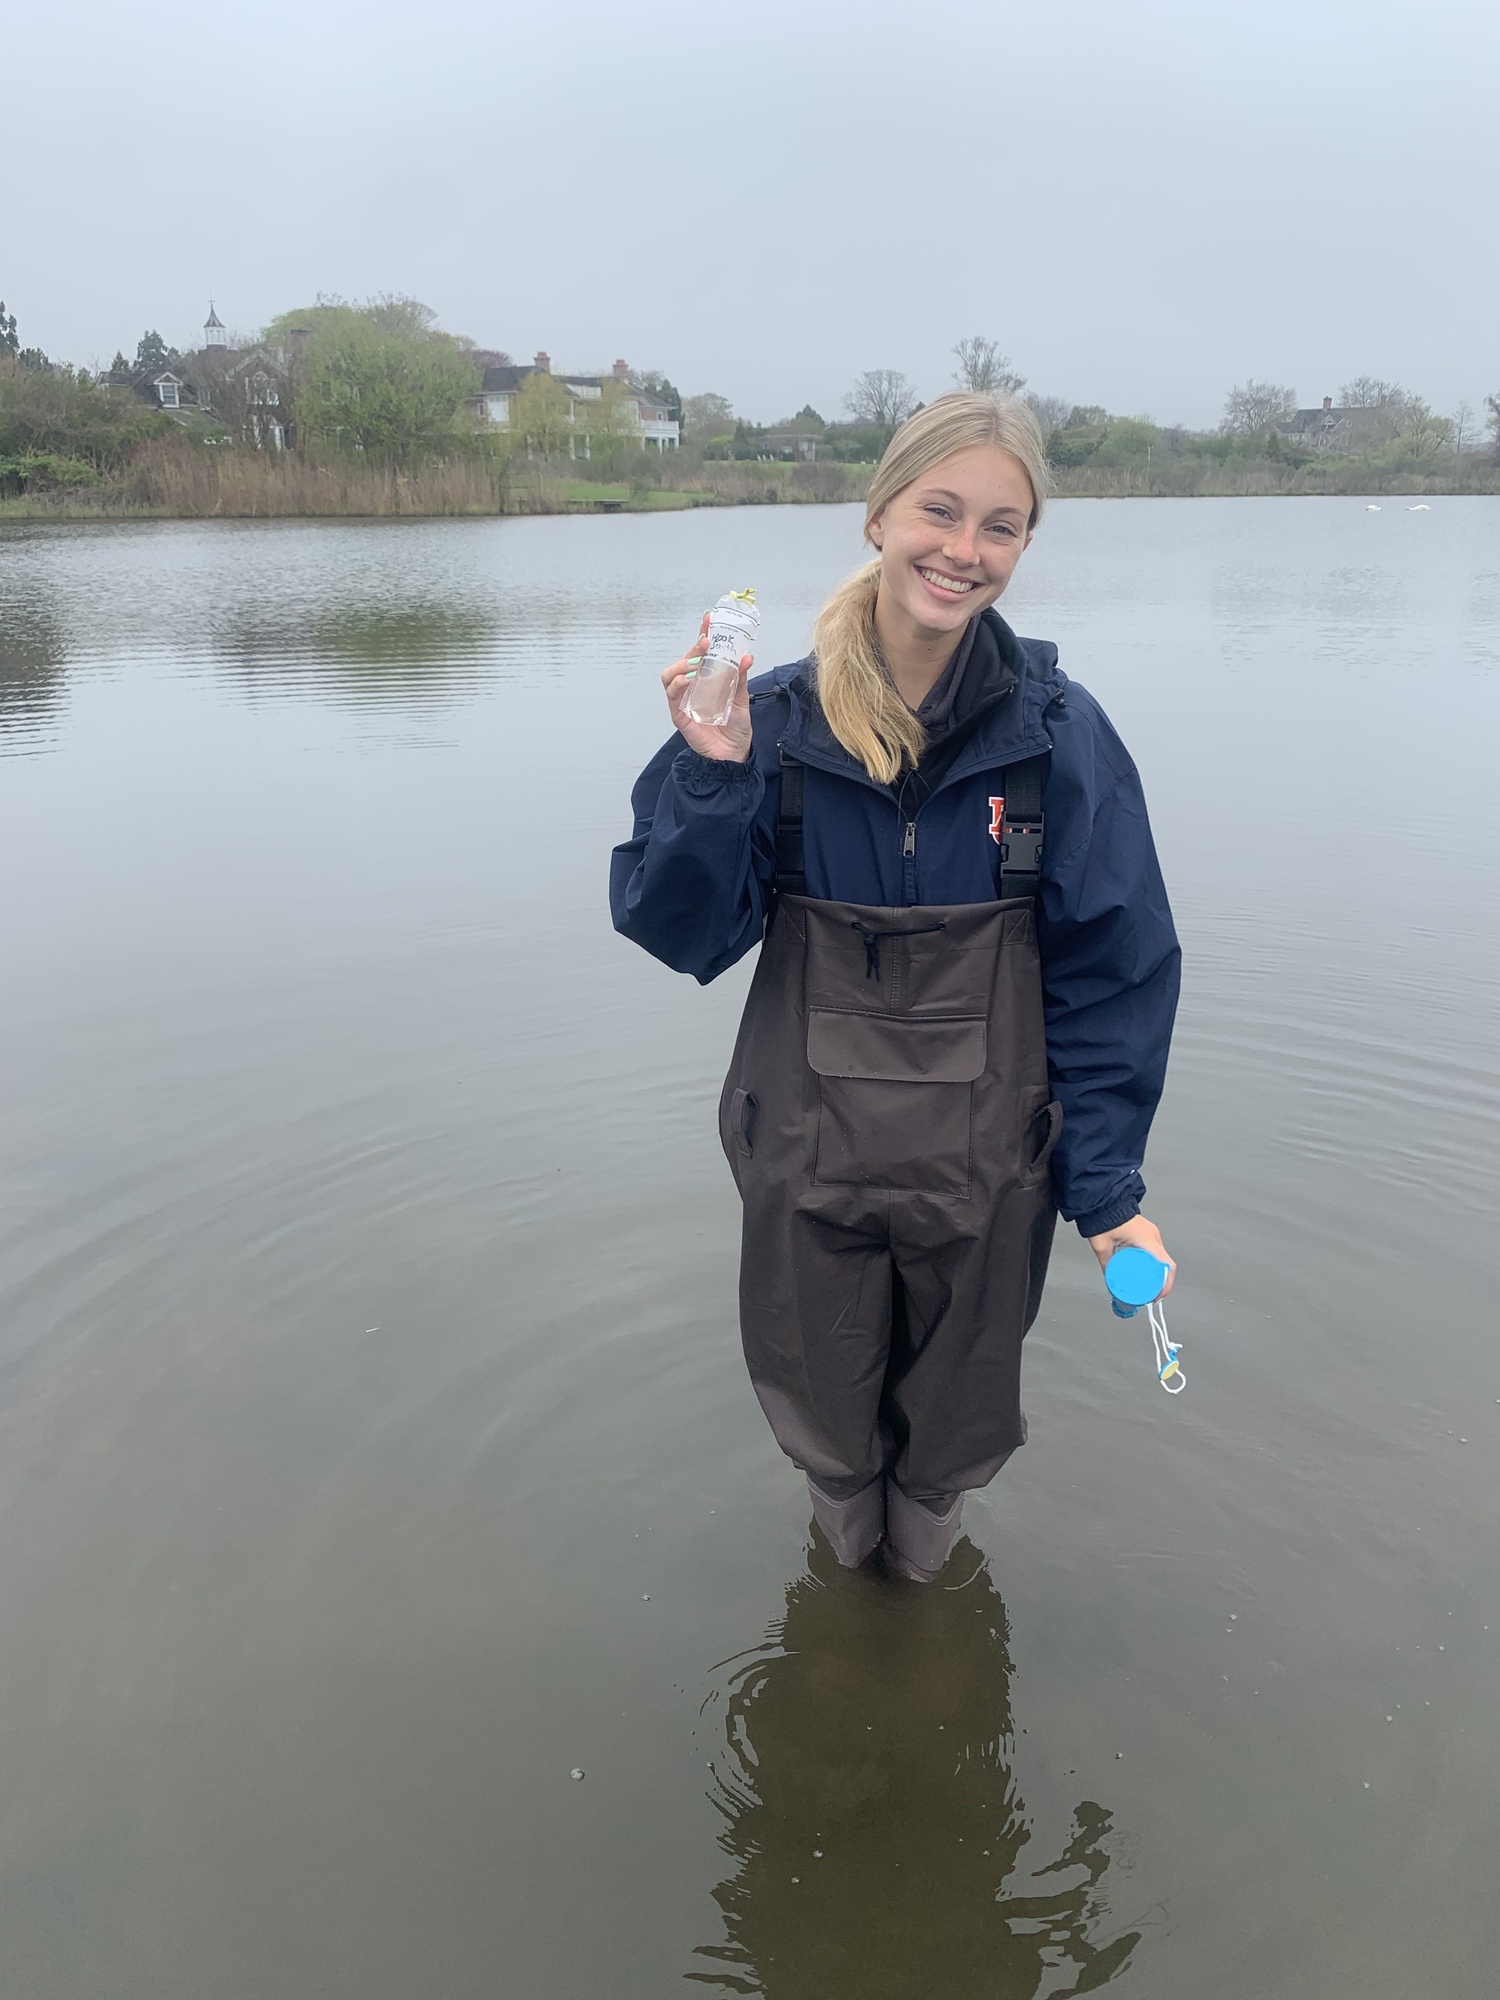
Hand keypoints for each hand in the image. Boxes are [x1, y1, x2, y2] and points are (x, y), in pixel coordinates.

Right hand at [661, 612, 753, 763]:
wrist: (733, 754)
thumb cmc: (735, 728)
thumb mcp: (741, 699)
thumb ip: (740, 678)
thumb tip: (746, 656)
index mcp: (706, 680)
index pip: (701, 653)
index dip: (702, 635)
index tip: (709, 619)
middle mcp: (692, 688)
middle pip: (684, 660)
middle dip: (693, 647)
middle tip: (706, 640)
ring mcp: (683, 700)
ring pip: (670, 675)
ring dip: (681, 664)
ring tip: (697, 662)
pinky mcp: (678, 715)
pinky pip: (671, 695)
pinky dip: (678, 684)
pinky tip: (690, 679)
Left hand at [1086, 1213, 1175, 1295]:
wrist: (1103, 1201)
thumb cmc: (1104, 1218)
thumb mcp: (1102, 1246)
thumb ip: (1106, 1265)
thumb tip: (1110, 1280)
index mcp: (1146, 1239)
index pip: (1166, 1264)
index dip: (1166, 1283)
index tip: (1158, 1296)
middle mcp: (1153, 1236)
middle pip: (1166, 1264)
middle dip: (1162, 1282)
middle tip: (1152, 1296)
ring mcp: (1152, 1234)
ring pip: (1162, 1259)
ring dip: (1159, 1273)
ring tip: (1150, 1287)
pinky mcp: (1148, 1234)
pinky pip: (1157, 1252)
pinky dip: (1156, 1265)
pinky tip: (1150, 1273)